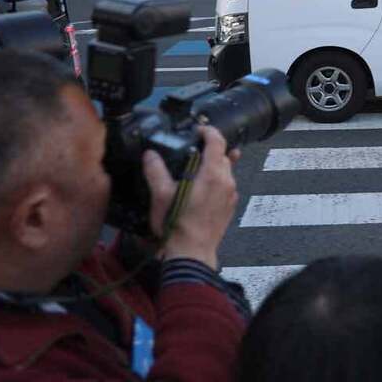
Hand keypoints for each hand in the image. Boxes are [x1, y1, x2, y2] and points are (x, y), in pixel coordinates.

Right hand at [142, 127, 241, 268]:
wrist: (192, 253)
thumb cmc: (176, 224)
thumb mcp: (161, 195)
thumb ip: (156, 171)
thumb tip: (150, 154)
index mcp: (212, 174)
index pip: (217, 141)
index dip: (208, 131)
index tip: (197, 130)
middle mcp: (227, 181)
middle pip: (223, 155)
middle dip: (210, 149)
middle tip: (192, 150)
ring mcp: (231, 194)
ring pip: (226, 171)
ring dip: (214, 165)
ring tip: (196, 169)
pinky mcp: (231, 206)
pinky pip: (227, 185)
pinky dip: (217, 181)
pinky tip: (202, 189)